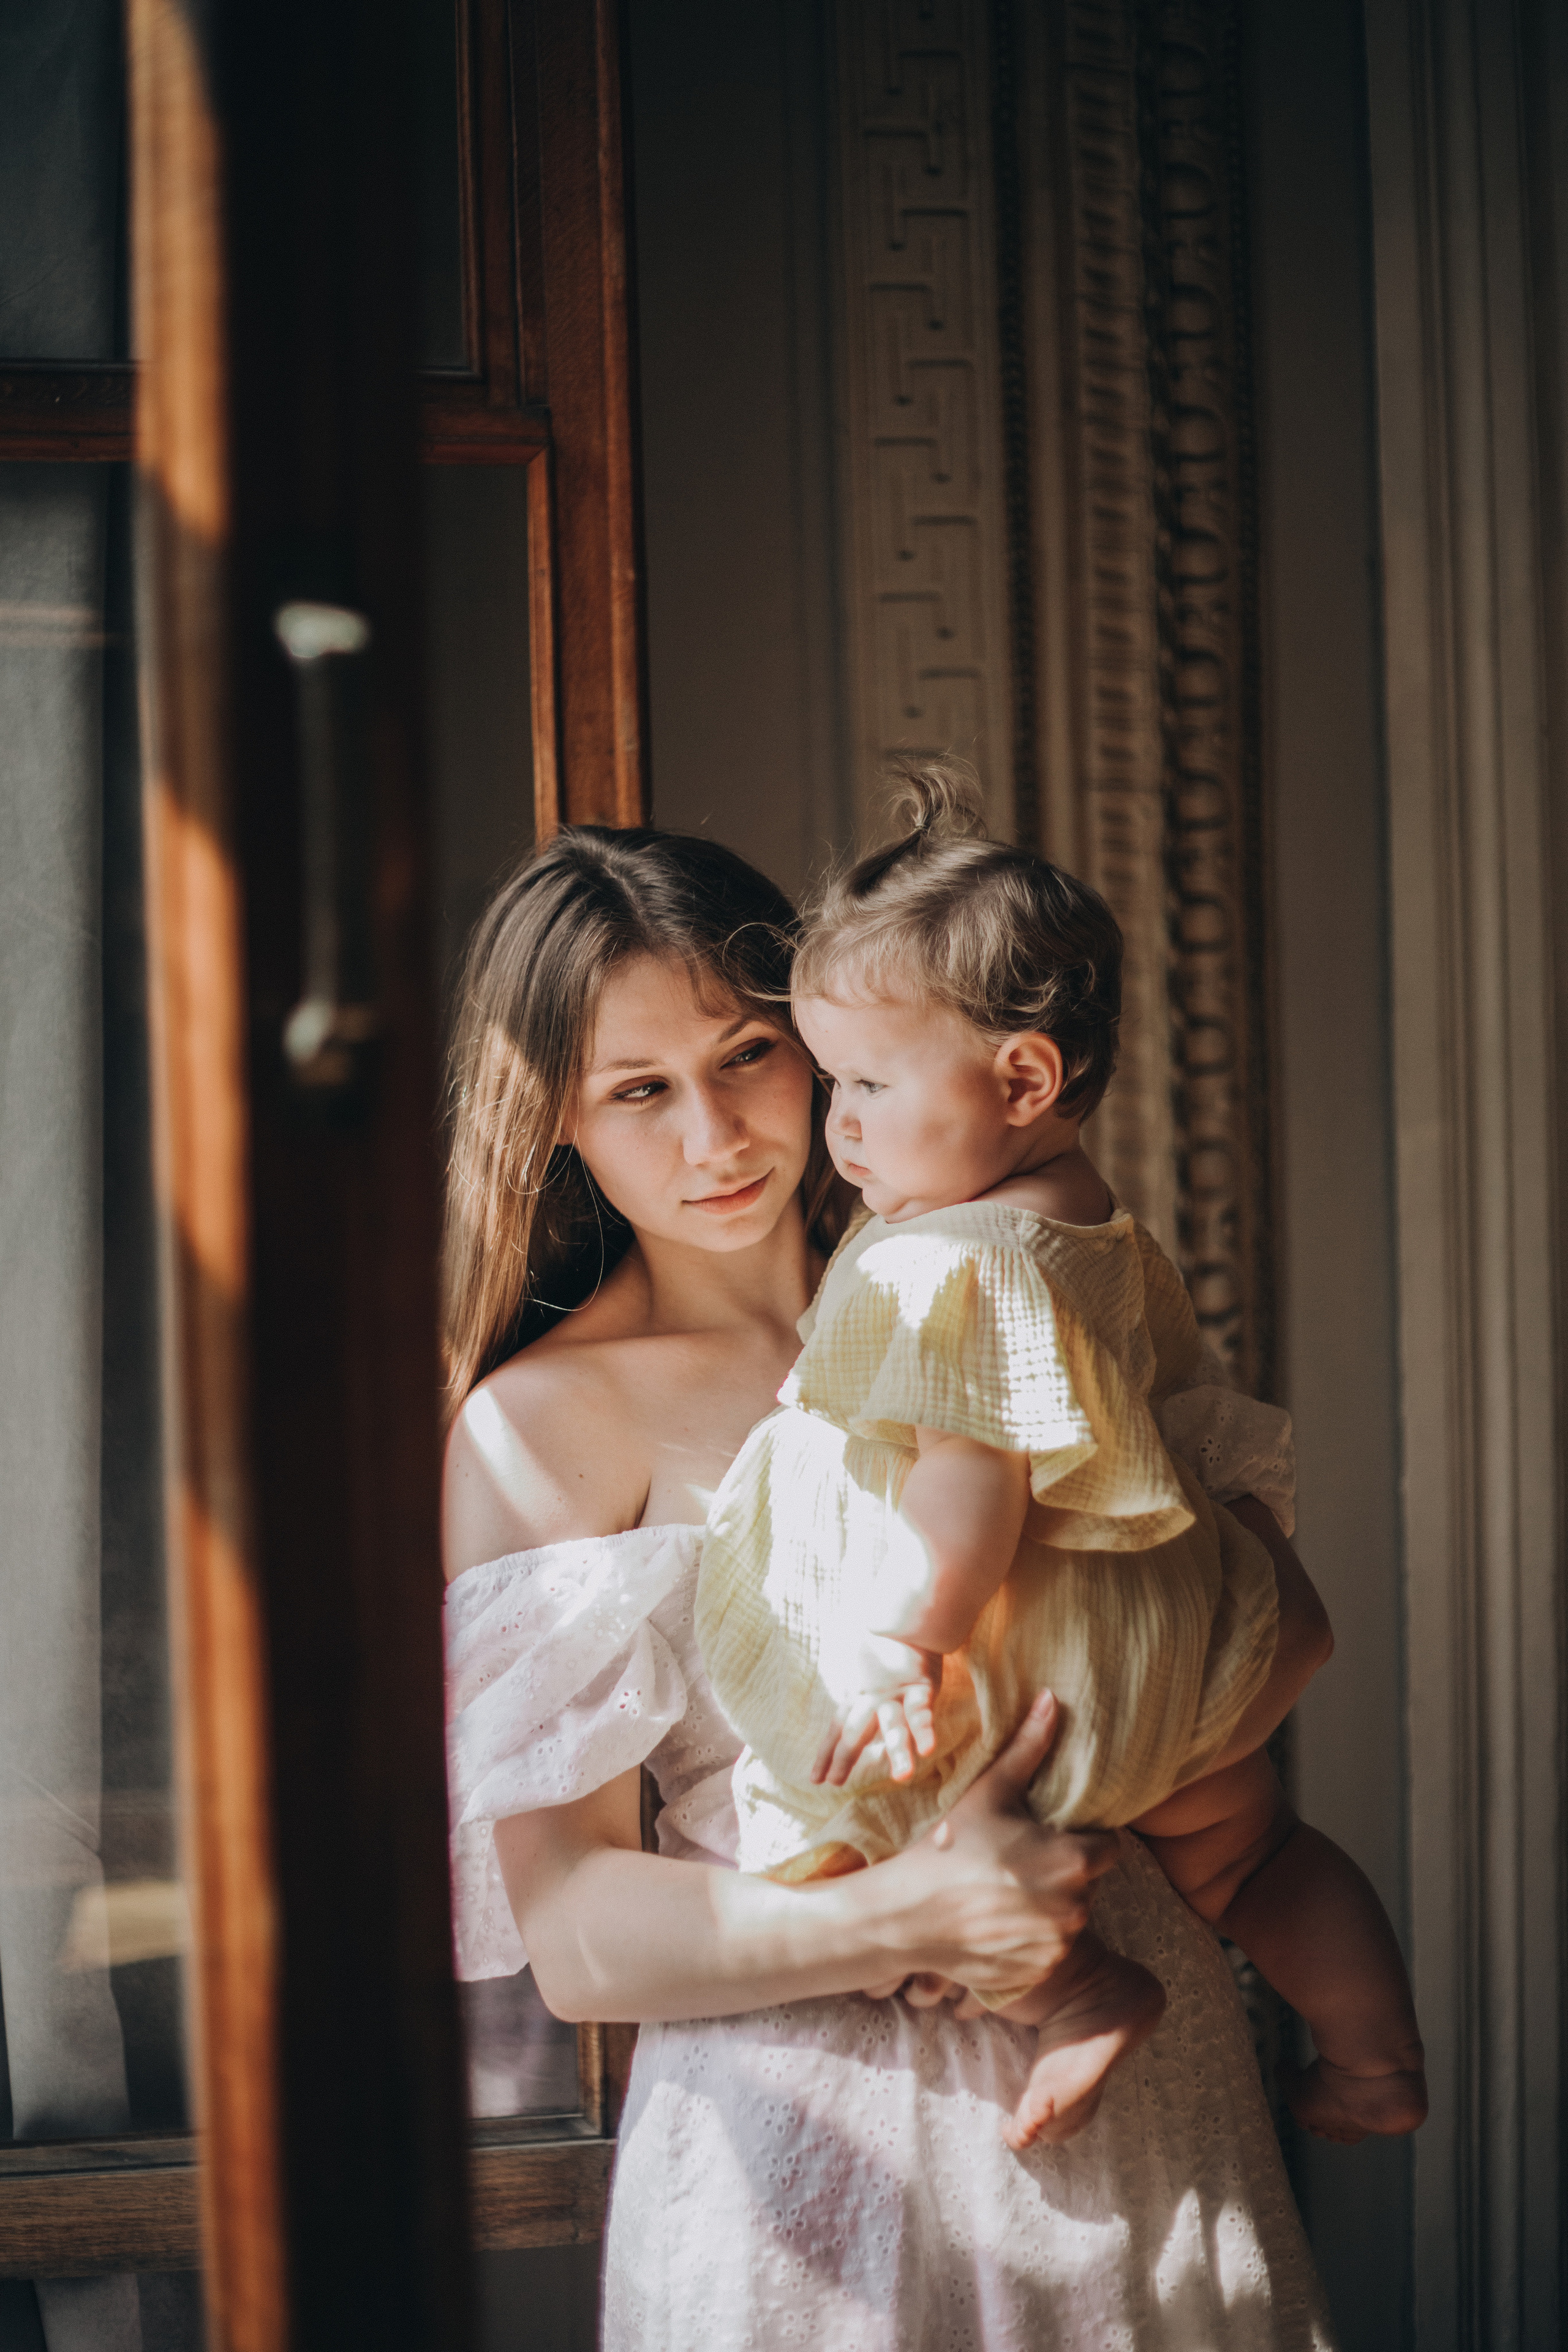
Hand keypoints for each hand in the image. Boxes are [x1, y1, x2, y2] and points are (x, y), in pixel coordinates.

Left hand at [812, 1646, 942, 1786]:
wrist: (906, 1614)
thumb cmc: (883, 1637)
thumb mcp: (863, 1661)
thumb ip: (855, 1679)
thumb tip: (839, 1675)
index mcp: (858, 1693)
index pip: (837, 1727)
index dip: (826, 1753)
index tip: (815, 1779)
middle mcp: (873, 1699)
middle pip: (855, 1732)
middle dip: (844, 1759)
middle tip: (834, 1782)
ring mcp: (897, 1694)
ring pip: (894, 1728)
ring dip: (898, 1753)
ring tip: (902, 1778)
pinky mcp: (921, 1687)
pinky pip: (922, 1711)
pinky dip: (924, 1729)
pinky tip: (927, 1750)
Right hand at [863, 1690, 1117, 2000]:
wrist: (907, 1915)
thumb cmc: (950, 1847)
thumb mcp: (991, 1792)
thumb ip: (1029, 1748)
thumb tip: (1052, 1699)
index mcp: (1072, 1862)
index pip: (1108, 1848)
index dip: (1083, 1839)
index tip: (1050, 1836)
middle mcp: (1074, 1909)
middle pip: (1087, 1884)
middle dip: (1063, 1872)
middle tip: (1019, 1860)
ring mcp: (1057, 1948)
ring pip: (1069, 1918)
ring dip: (1048, 1906)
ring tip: (1003, 1890)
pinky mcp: (1038, 1973)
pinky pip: (1049, 1951)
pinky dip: (1031, 1939)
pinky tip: (997, 1921)